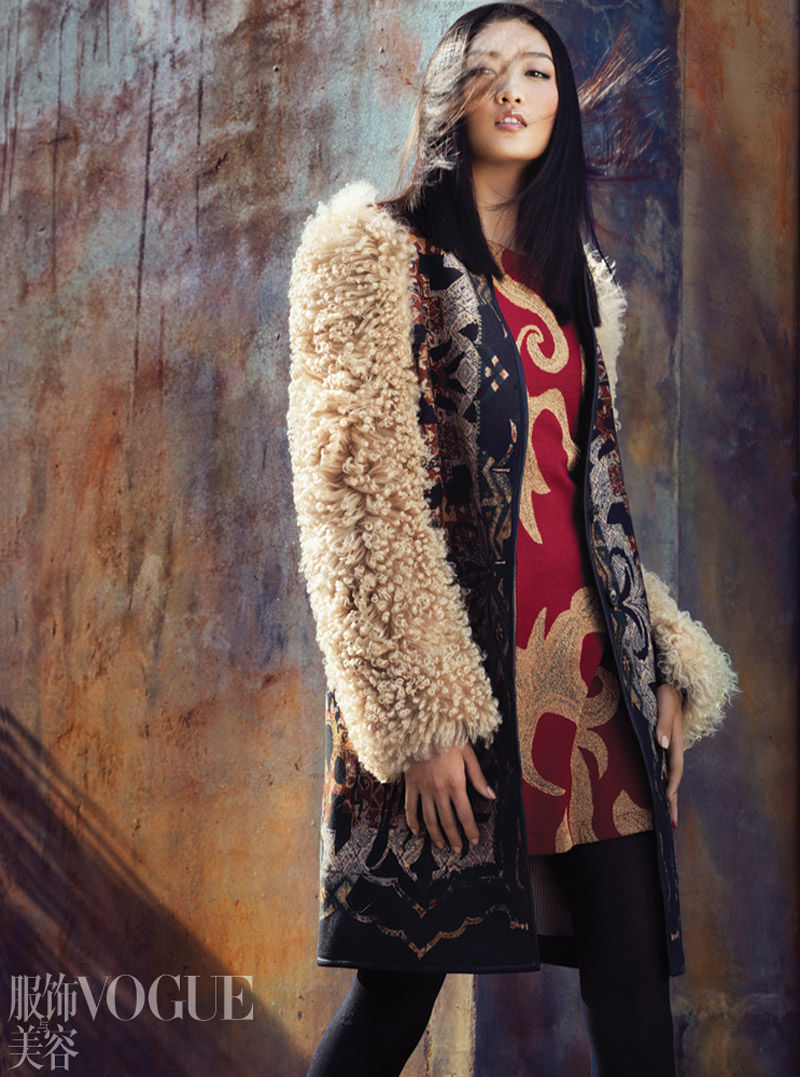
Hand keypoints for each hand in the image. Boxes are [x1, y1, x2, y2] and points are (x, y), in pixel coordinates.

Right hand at [404, 744, 495, 853]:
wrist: (422, 724)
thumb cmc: (448, 736)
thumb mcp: (468, 753)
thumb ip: (478, 777)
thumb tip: (491, 796)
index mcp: (456, 783)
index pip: (465, 814)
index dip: (470, 830)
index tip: (473, 840)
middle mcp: (439, 790)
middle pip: (447, 821)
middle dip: (454, 837)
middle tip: (458, 849)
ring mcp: (423, 788)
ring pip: (429, 818)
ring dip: (436, 834)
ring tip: (441, 845)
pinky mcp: (410, 784)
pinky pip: (410, 807)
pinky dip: (412, 821)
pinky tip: (416, 831)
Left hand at [655, 683, 683, 829]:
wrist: (670, 684)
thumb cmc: (665, 692)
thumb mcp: (664, 704)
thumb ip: (662, 723)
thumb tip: (661, 744)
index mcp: (675, 740)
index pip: (675, 767)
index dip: (672, 782)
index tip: (668, 797)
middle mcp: (673, 748)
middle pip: (674, 778)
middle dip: (673, 801)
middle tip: (672, 824)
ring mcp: (669, 748)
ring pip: (670, 776)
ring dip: (669, 797)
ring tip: (667, 817)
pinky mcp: (663, 745)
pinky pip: (663, 769)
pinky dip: (663, 783)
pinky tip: (659, 793)